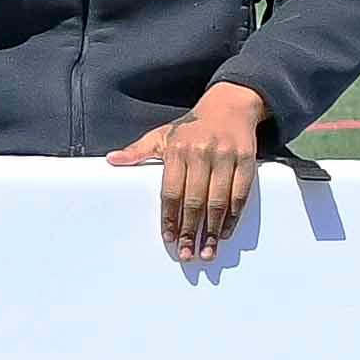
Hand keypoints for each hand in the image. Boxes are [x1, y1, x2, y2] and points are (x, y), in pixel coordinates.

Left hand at [109, 81, 267, 262]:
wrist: (229, 105)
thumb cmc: (191, 127)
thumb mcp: (161, 134)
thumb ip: (138, 151)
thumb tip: (112, 159)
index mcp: (176, 150)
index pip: (171, 191)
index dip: (170, 217)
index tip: (169, 238)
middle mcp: (201, 153)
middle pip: (195, 200)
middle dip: (190, 230)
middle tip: (188, 253)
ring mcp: (225, 157)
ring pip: (219, 201)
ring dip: (213, 230)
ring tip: (208, 250)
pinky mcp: (247, 160)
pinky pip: (240, 193)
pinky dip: (233, 216)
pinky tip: (226, 231)